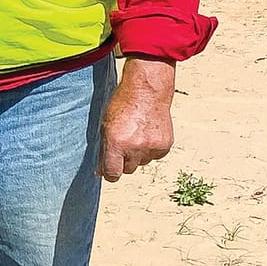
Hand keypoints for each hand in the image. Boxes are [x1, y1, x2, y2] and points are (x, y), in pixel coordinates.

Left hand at [98, 57, 174, 181]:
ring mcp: (151, 147)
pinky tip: (148, 134)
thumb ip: (104, 149)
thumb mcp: (105, 126)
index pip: (112, 173)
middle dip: (124, 161)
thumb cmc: (122, 106)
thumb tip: (101, 173)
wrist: (147, 92)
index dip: (109, 173)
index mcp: (116, 143)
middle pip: (128, 169)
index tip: (109, 170)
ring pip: (142, 163)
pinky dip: (151, 149)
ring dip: (138, 154)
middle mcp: (134, 147)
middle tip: (124, 144)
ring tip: (137, 135)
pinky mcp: (165, 145)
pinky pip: (155, 156)